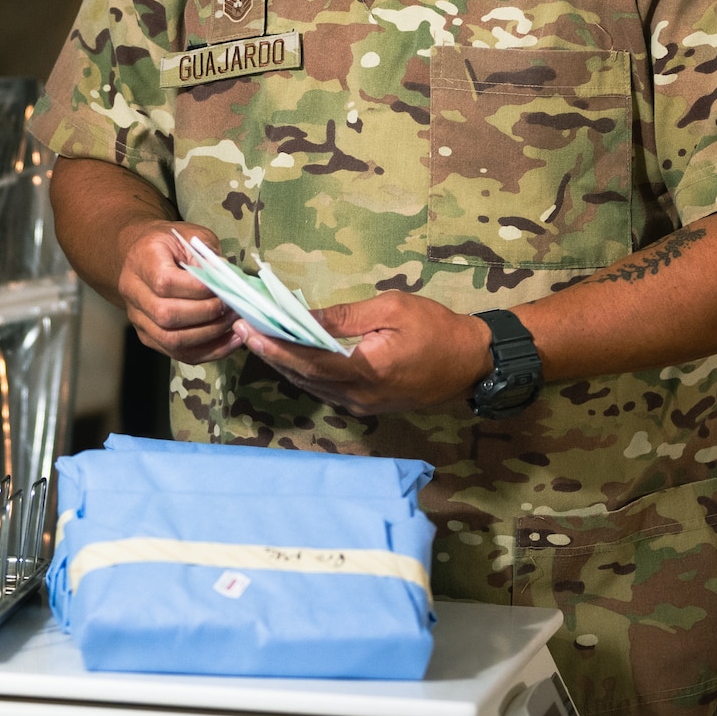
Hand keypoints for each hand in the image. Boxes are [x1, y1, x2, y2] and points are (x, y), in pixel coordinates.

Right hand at [117, 221, 240, 364]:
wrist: (142, 256)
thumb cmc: (170, 244)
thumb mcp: (191, 237)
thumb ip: (208, 256)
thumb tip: (228, 279)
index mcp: (142, 260)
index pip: (166, 283)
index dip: (198, 289)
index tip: (223, 286)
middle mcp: (133, 291)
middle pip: (166, 315)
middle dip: (206, 314)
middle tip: (232, 306)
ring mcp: (138, 318)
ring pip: (171, 340)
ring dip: (210, 335)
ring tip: (233, 322)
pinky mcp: (148, 336)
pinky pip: (178, 353)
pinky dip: (208, 351)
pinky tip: (230, 340)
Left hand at [234, 292, 495, 415]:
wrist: (472, 362)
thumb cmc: (436, 328)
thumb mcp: (391, 309)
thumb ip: (345, 317)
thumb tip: (305, 318)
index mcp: (366, 371)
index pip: (308, 361)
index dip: (275, 347)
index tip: (249, 328)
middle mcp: (359, 396)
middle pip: (304, 377)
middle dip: (272, 354)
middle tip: (244, 330)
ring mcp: (363, 405)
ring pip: (313, 386)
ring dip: (285, 364)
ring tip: (259, 338)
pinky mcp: (368, 406)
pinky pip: (327, 390)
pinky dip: (306, 372)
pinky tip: (291, 354)